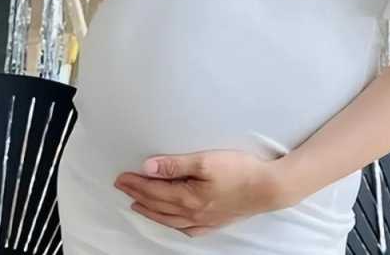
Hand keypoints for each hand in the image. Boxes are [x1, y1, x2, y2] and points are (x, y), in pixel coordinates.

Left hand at [114, 149, 286, 237]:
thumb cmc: (240, 171)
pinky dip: (173, 224)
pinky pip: (187, 228)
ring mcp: (204, 220)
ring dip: (151, 210)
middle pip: (158, 204)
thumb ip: (176, 164)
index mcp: (188, 197)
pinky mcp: (215, 222)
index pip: (154, 190)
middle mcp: (192, 213)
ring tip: (138, 205)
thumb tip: (148, 167)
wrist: (268, 188)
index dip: (136, 183)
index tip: (121, 177)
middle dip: (138, 194)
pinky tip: (173, 221)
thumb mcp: (206, 161)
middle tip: (123, 186)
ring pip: (169, 218)